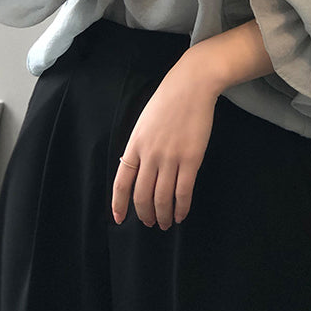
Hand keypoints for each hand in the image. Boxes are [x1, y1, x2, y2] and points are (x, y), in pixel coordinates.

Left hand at [111, 52, 223, 229]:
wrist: (191, 86)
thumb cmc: (167, 101)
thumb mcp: (144, 122)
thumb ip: (140, 146)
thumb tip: (138, 170)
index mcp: (134, 144)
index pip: (121, 181)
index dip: (119, 203)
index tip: (119, 218)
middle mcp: (149, 154)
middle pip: (142, 194)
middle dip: (144, 213)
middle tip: (149, 223)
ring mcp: (170, 158)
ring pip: (162, 198)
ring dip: (162, 215)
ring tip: (164, 223)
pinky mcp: (191, 159)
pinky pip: (183, 192)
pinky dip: (181, 208)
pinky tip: (180, 215)